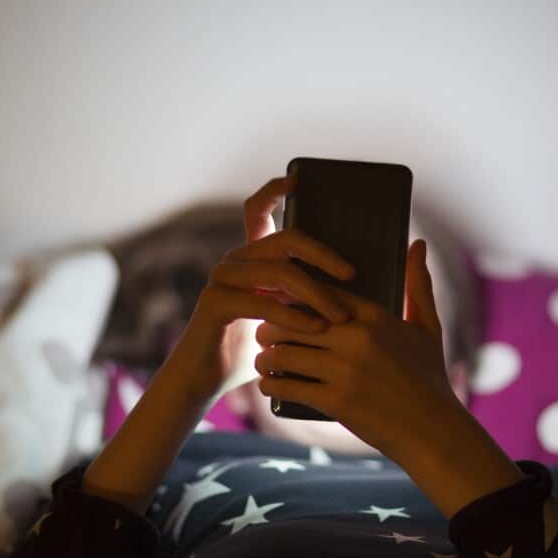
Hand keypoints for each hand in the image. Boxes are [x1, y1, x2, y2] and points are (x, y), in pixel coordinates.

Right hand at [167, 176, 356, 400]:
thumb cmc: (251, 350)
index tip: (298, 179)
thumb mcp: (283, 318)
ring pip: (280, 272)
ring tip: (341, 316)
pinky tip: (315, 328)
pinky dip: (293, 315)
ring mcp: (222, 279)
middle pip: (286, 240)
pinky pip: (262, 302)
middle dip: (324, 255)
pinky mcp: (215, 302)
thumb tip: (351, 288)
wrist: (206, 379)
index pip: (258, 211)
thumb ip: (304, 298)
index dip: (275, 191)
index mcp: (251, 259)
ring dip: (317, 293)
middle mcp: (235, 261)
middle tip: (352, 274)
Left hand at [249, 238, 460, 457]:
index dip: (295, 297)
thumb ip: (418, 285)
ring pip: (284, 352)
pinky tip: (268, 384)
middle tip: (263, 333)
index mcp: (375, 317)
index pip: (319, 293)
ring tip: (263, 360)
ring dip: (267, 356)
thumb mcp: (428, 328)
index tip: (281, 303)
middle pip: (293, 320)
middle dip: (272, 327)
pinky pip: (288, 384)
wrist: (434, 431)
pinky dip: (271, 384)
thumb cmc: (430, 379)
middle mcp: (357, 338)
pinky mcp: (335, 400)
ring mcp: (345, 369)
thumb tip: (418, 243)